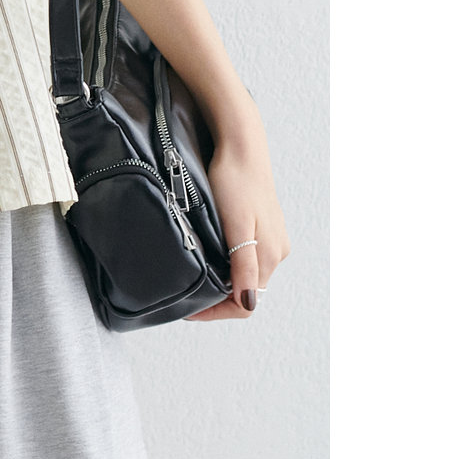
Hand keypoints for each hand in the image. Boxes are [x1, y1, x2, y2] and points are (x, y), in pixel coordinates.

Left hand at [187, 114, 290, 321]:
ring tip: (191, 278)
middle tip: (183, 296)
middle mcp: (274, 251)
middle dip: (216, 299)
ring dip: (220, 282)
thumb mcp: (236, 226)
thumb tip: (249, 303)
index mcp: (269, 256)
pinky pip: (244, 256)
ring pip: (244, 274)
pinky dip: (225, 264)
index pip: (245, 304)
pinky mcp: (262, 226)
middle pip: (245, 291)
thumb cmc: (235, 182)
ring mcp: (270, 239)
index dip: (216, 311)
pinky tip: (206, 256)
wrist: (241, 146)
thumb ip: (244, 265)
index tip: (187, 310)